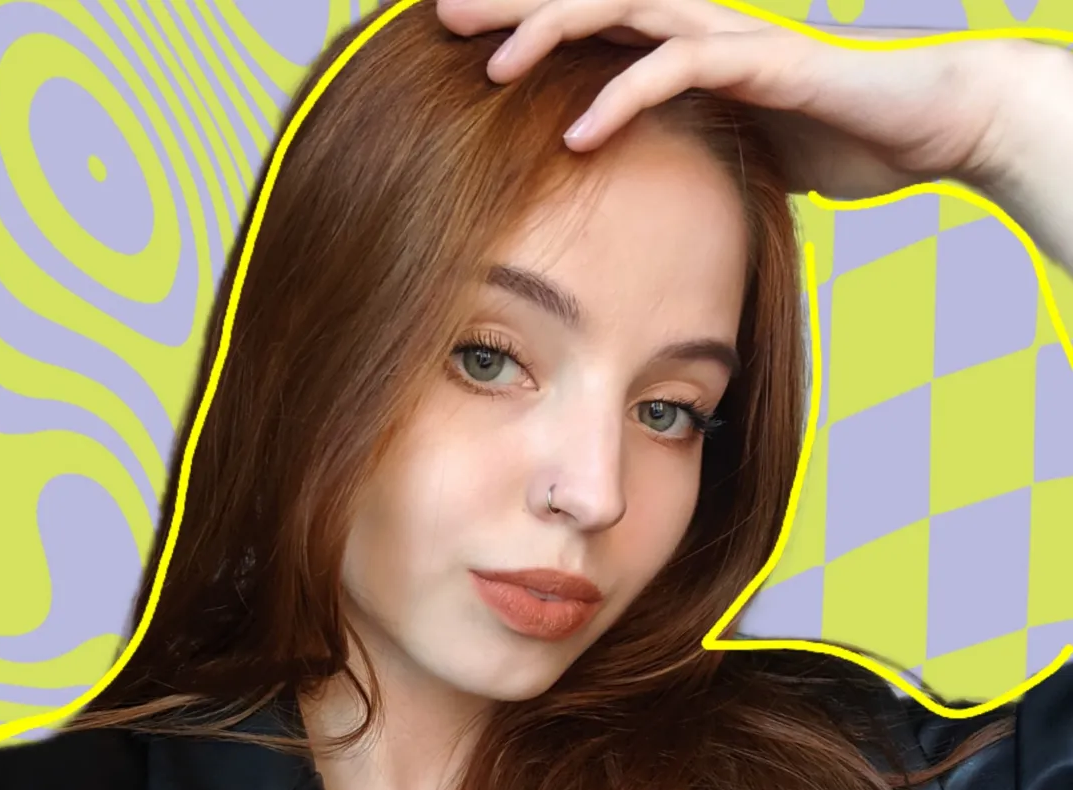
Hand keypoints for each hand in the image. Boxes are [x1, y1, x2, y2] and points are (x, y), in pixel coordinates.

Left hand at [435, 0, 1052, 200]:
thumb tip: (641, 191)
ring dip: (552, 33)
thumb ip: (684, 152)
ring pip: (624, 11)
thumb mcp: (735, 150)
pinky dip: (624, 99)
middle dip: (513, 2)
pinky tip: (578, 133)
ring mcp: (730, 38)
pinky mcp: (764, 64)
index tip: (461, 38)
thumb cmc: (832, 136)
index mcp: (684, 41)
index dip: (526, 19)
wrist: (927, 121)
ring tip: (491, 67)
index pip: (590, 16)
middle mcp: (698, 25)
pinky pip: (679, 70)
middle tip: (442, 15)